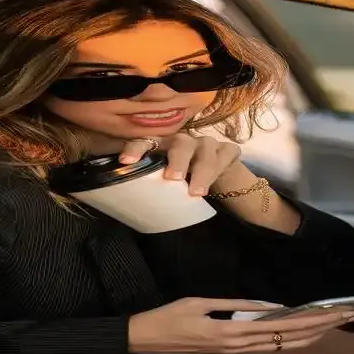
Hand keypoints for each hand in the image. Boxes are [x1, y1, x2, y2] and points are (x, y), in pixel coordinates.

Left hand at [119, 134, 240, 195]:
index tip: (127, 161)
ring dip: (201, 171)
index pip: (145, 142)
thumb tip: (130, 211)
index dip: (136, 149)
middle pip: (180, 144)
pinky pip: (226, 153)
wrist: (218, 181)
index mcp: (162, 147)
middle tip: (173, 178)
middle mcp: (183, 142)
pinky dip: (222, 166)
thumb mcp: (166, 185)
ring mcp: (206, 144)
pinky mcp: (227, 150)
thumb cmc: (184, 184)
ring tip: (196, 192)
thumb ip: (152, 190)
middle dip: (177, 160)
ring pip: (206, 150)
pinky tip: (219, 180)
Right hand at [128, 297, 353, 353]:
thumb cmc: (170, 316)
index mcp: (231, 331)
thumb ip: (235, 304)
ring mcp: (234, 352)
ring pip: (281, 345)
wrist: (146, 339)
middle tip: (349, 316)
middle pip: (289, 338)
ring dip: (309, 336)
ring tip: (334, 325)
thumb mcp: (200, 302)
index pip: (281, 325)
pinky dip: (288, 341)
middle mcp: (238, 345)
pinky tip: (301, 335)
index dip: (311, 319)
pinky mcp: (229, 352)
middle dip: (321, 327)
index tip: (335, 311)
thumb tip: (268, 304)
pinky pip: (266, 347)